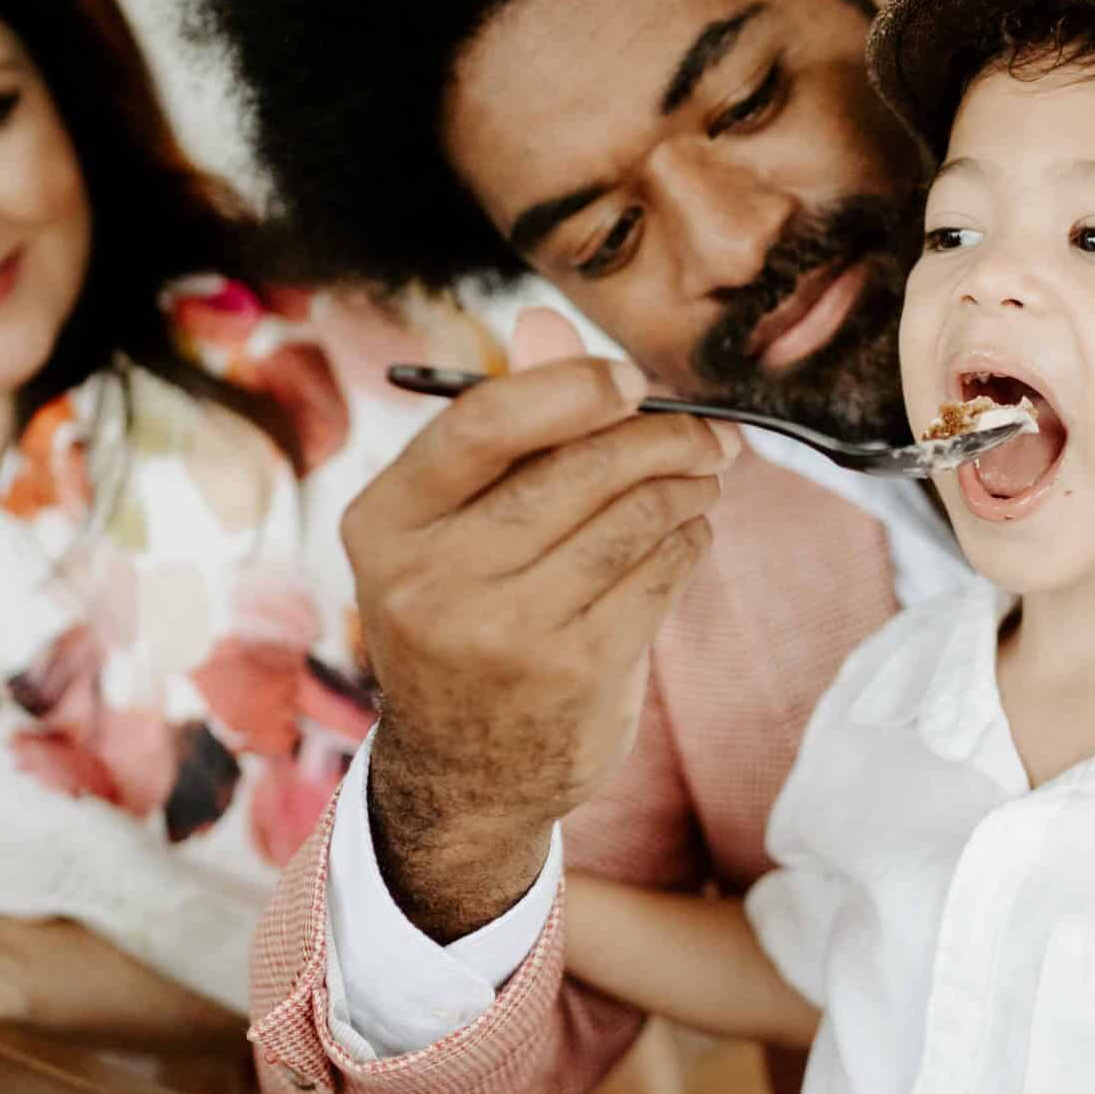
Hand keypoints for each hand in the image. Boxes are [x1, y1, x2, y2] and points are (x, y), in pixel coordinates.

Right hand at [346, 308, 739, 938]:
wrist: (464, 771)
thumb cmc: (467, 612)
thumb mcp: (454, 524)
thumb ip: (506, 425)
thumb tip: (549, 322)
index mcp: (386, 522)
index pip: (484, 423)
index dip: (573, 388)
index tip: (632, 381)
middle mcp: (431, 578)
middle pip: (577, 469)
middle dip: (661, 436)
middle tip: (708, 430)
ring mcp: (503, 632)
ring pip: (631, 521)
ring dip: (686, 487)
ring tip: (704, 474)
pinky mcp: (574, 672)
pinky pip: (658, 576)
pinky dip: (686, 542)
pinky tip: (687, 533)